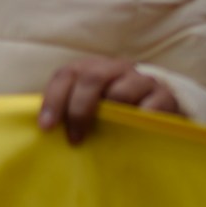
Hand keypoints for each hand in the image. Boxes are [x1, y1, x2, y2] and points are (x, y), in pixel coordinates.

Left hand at [37, 57, 178, 143]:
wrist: (157, 110)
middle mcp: (115, 68)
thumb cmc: (112, 112)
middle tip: (74, 138)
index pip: (66, 75)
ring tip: (104, 136)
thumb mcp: (88, 107)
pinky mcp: (165, 95)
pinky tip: (133, 134)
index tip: (46, 127)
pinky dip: (140, 118)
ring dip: (108, 115)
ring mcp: (142, 80)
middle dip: (78, 110)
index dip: (53, 99)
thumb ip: (66, 110)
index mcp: (90, 69)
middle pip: (91, 79)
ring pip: (121, 91)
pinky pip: (152, 105)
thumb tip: (39, 129)